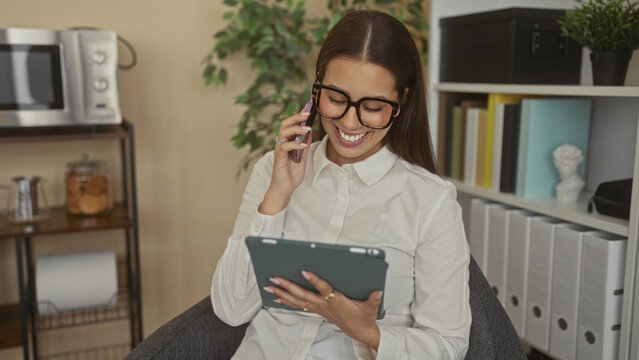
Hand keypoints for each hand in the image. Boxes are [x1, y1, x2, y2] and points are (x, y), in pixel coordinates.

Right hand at [259, 111, 311, 214]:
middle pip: (285, 124)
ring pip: (283, 132)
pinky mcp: (279, 157)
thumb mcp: (302, 157)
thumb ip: (304, 144)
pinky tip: (303, 145)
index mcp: (287, 141)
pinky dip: (295, 144)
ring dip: (295, 129)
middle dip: (296, 117)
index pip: (292, 124)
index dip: (299, 115)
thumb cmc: (292, 173)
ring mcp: (280, 149)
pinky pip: (285, 147)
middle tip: (307, 114)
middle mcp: (282, 143)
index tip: (308, 107)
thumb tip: (309, 132)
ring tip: (306, 128)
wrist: (285, 188)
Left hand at [263, 271, 382, 350]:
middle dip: (287, 286)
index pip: (324, 289)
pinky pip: (298, 305)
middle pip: (303, 295)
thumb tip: (378, 291)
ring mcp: (318, 309)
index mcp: (337, 302)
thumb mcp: (371, 308)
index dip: (315, 280)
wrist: (359, 332)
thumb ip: (374, 299)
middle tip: (275, 278)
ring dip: (282, 293)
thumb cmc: (363, 317)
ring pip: (297, 300)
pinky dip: (286, 300)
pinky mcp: (316, 310)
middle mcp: (324, 305)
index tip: (305, 271)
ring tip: (269, 286)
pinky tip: (277, 297)